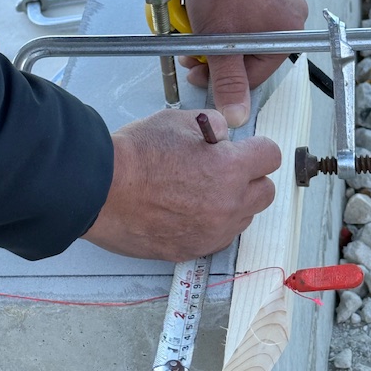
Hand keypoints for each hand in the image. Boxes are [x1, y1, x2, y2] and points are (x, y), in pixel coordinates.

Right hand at [81, 109, 278, 260]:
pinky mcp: (192, 250)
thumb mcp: (178, 120)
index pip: (271, 156)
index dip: (257, 148)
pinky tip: (187, 210)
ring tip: (200, 190)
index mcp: (230, 168)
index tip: (243, 148)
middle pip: (266, 192)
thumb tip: (225, 136)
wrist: (99, 189)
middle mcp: (228, 204)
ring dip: (233, 203)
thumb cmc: (136, 152)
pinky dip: (212, 223)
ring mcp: (211, 232)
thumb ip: (213, 125)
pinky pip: (218, 236)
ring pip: (244, 217)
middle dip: (251, 177)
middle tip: (224, 169)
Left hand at [181, 0, 307, 127]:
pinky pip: (249, 14)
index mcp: (289, 31)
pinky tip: (212, 13)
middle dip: (220, 58)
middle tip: (195, 55)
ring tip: (199, 30)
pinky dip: (229, 21)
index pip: (257, 74)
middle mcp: (291, 14)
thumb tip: (237, 113)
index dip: (225, 79)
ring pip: (248, 35)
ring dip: (222, 40)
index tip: (202, 74)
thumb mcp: (219, 40)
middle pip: (252, 54)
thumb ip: (228, 79)